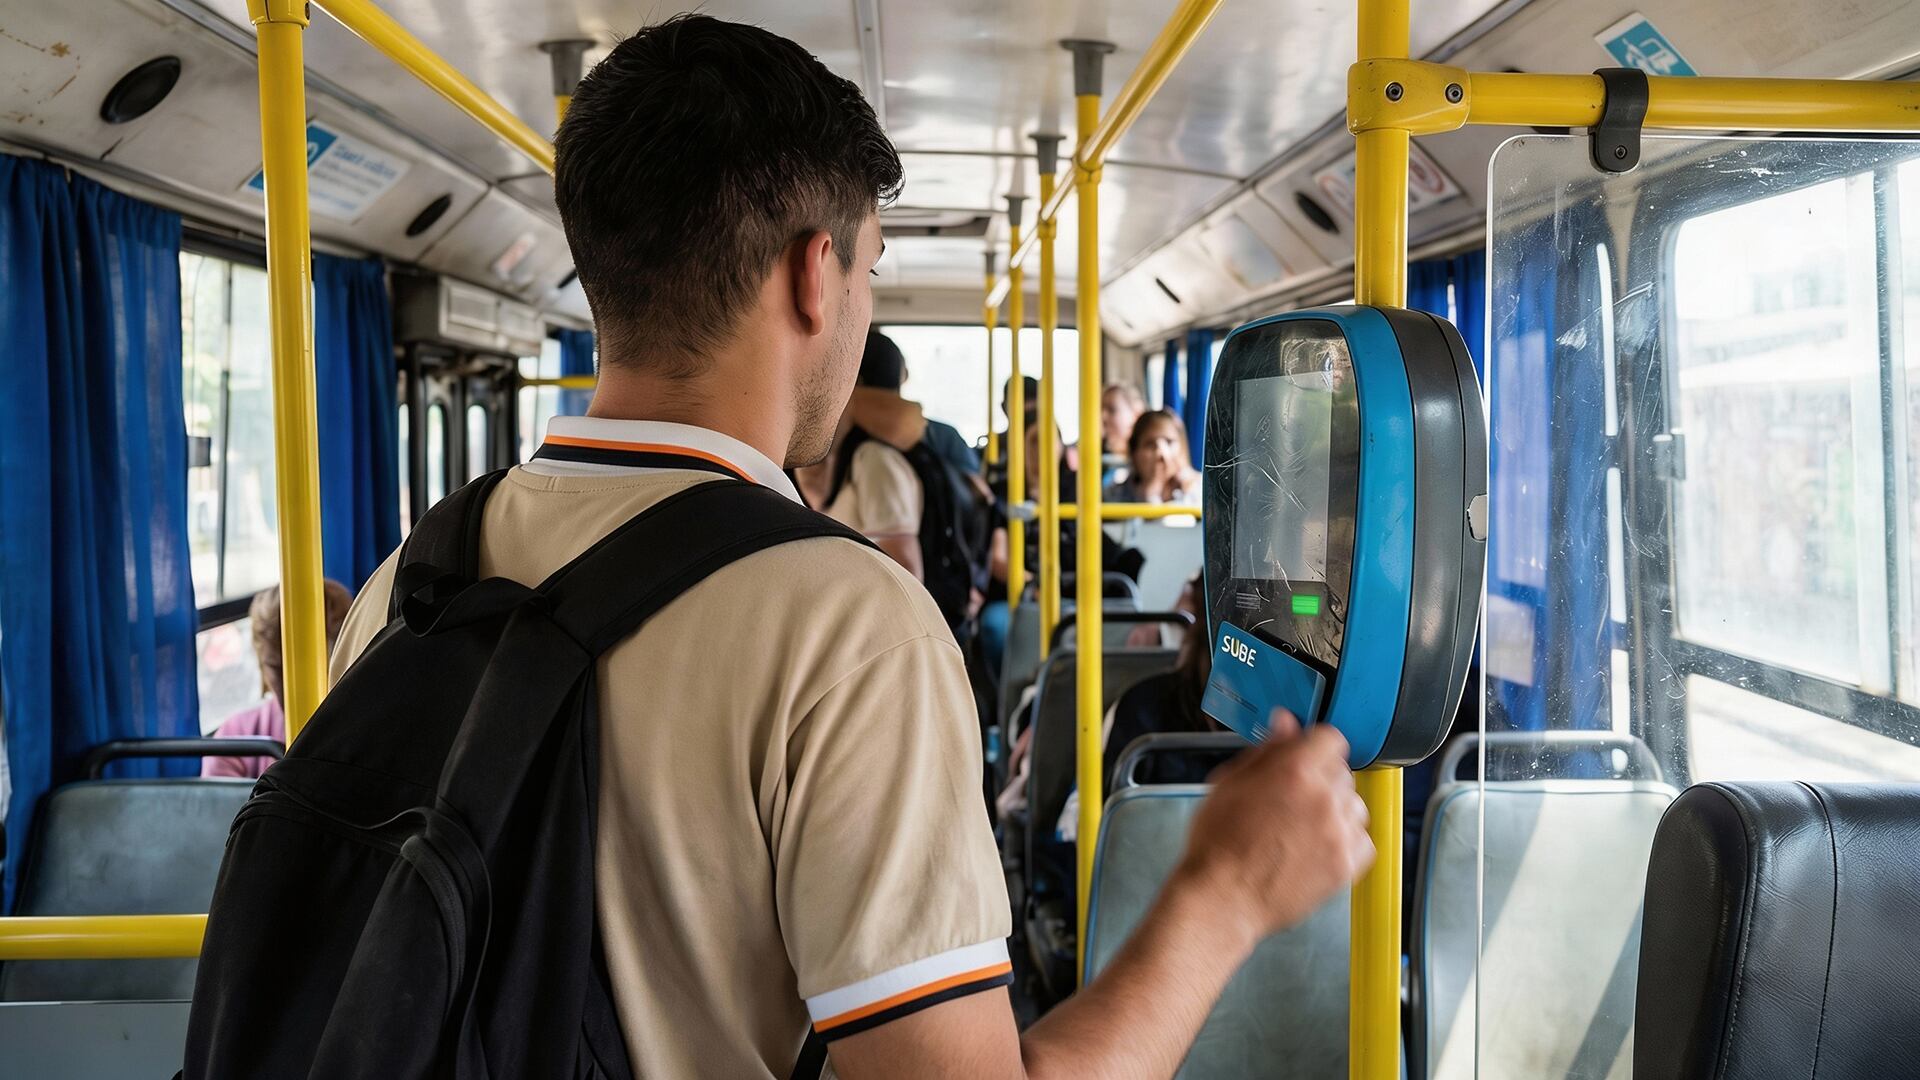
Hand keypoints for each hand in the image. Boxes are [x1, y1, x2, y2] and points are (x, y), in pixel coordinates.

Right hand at [1174, 711, 1372, 941]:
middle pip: (1343, 772)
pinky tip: (1318, 846)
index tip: (1305, 758)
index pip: (1331, 738)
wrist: (1223, 896)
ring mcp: (1339, 833)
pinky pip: (1363, 840)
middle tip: (1293, 800)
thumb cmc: (1218, 843)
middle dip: (1322, 779)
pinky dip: (1346, 841)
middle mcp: (1324, 798)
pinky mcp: (1346, 865)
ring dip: (1336, 810)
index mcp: (1295, 770)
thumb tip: (1286, 723)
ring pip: (1356, 805)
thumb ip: (1267, 750)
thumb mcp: (1230, 782)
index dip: (1315, 746)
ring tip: (1304, 827)